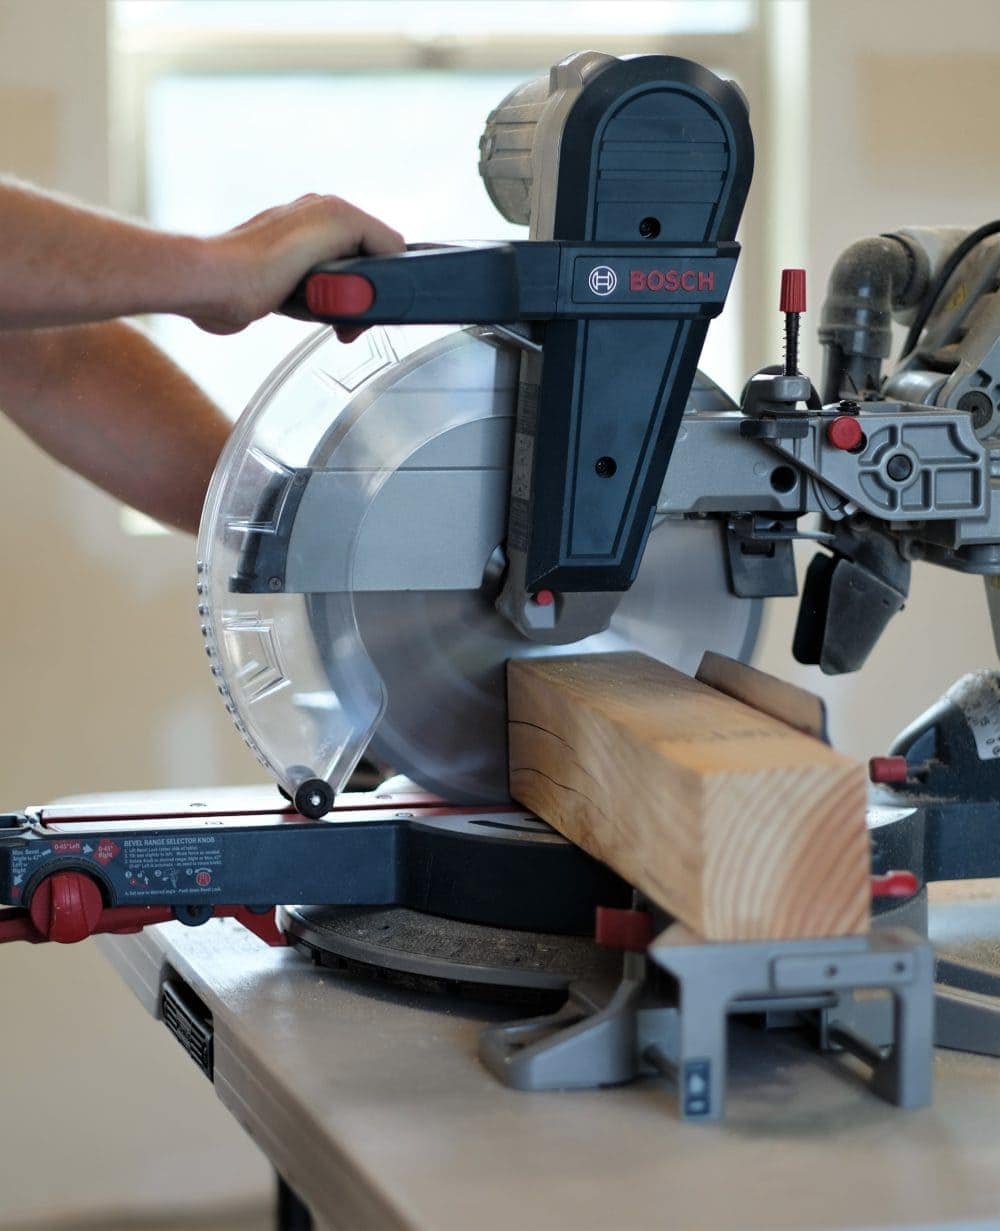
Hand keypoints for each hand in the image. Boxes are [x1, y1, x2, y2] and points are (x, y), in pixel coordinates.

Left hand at [192, 194, 403, 337]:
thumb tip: (395, 254)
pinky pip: (323, 291)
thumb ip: (369, 238)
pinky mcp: (287, 271)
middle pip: (370, 263)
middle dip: (365, 295)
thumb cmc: (256, 269)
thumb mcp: (328, 240)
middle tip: (349, 320)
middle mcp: (319, 221)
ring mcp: (302, 246)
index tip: (375, 305)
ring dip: (343, 303)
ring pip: (348, 280)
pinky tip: (307, 311)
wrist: (210, 287)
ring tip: (323, 313)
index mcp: (333, 210)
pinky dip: (322, 306)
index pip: (389, 244)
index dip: (390, 278)